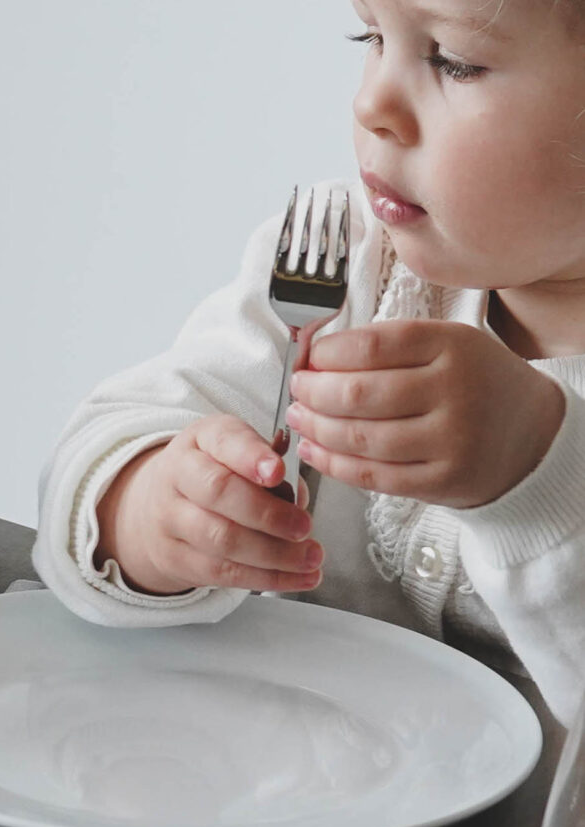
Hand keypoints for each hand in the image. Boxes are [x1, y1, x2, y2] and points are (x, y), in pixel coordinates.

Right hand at [93, 415, 322, 594]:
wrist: (160, 505)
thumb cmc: (216, 473)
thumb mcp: (239, 452)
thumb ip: (271, 467)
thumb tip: (296, 502)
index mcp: (201, 439)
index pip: (225, 442)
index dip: (252, 457)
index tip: (279, 472)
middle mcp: (177, 475)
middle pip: (219, 493)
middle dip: (268, 513)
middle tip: (305, 527)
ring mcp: (169, 519)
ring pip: (221, 539)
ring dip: (273, 554)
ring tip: (310, 558)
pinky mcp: (174, 557)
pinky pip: (221, 572)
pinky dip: (265, 578)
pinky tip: (296, 578)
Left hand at [288, 318, 565, 510]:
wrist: (530, 434)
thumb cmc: (473, 383)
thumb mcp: (447, 346)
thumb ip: (390, 346)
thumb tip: (316, 355)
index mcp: (453, 346)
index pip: (372, 346)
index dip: (328, 354)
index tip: (309, 358)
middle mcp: (454, 391)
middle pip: (358, 394)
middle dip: (313, 393)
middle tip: (297, 390)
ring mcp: (449, 439)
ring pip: (359, 438)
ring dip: (315, 429)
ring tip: (298, 418)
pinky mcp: (441, 480)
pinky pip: (371, 475)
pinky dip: (332, 463)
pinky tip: (313, 449)